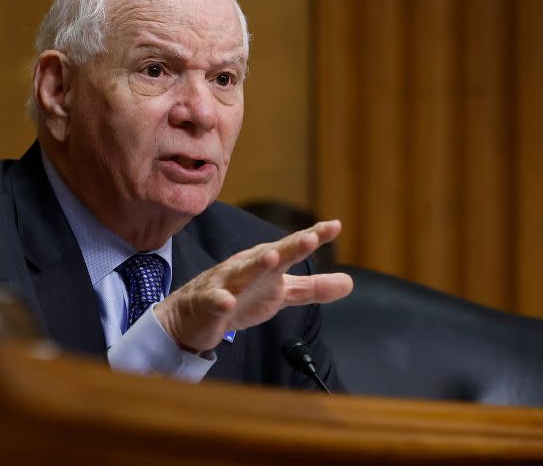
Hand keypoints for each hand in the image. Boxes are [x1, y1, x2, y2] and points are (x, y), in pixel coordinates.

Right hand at [153, 220, 352, 352]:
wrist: (193, 316)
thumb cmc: (240, 298)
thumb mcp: (280, 294)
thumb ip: (312, 288)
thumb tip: (350, 282)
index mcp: (265, 264)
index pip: (291, 249)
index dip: (311, 238)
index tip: (334, 226)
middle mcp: (246, 268)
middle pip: (269, 256)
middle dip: (289, 247)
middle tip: (309, 239)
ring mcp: (225, 284)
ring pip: (241, 273)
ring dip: (256, 265)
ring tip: (272, 257)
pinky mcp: (208, 305)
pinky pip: (213, 302)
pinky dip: (219, 300)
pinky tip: (227, 301)